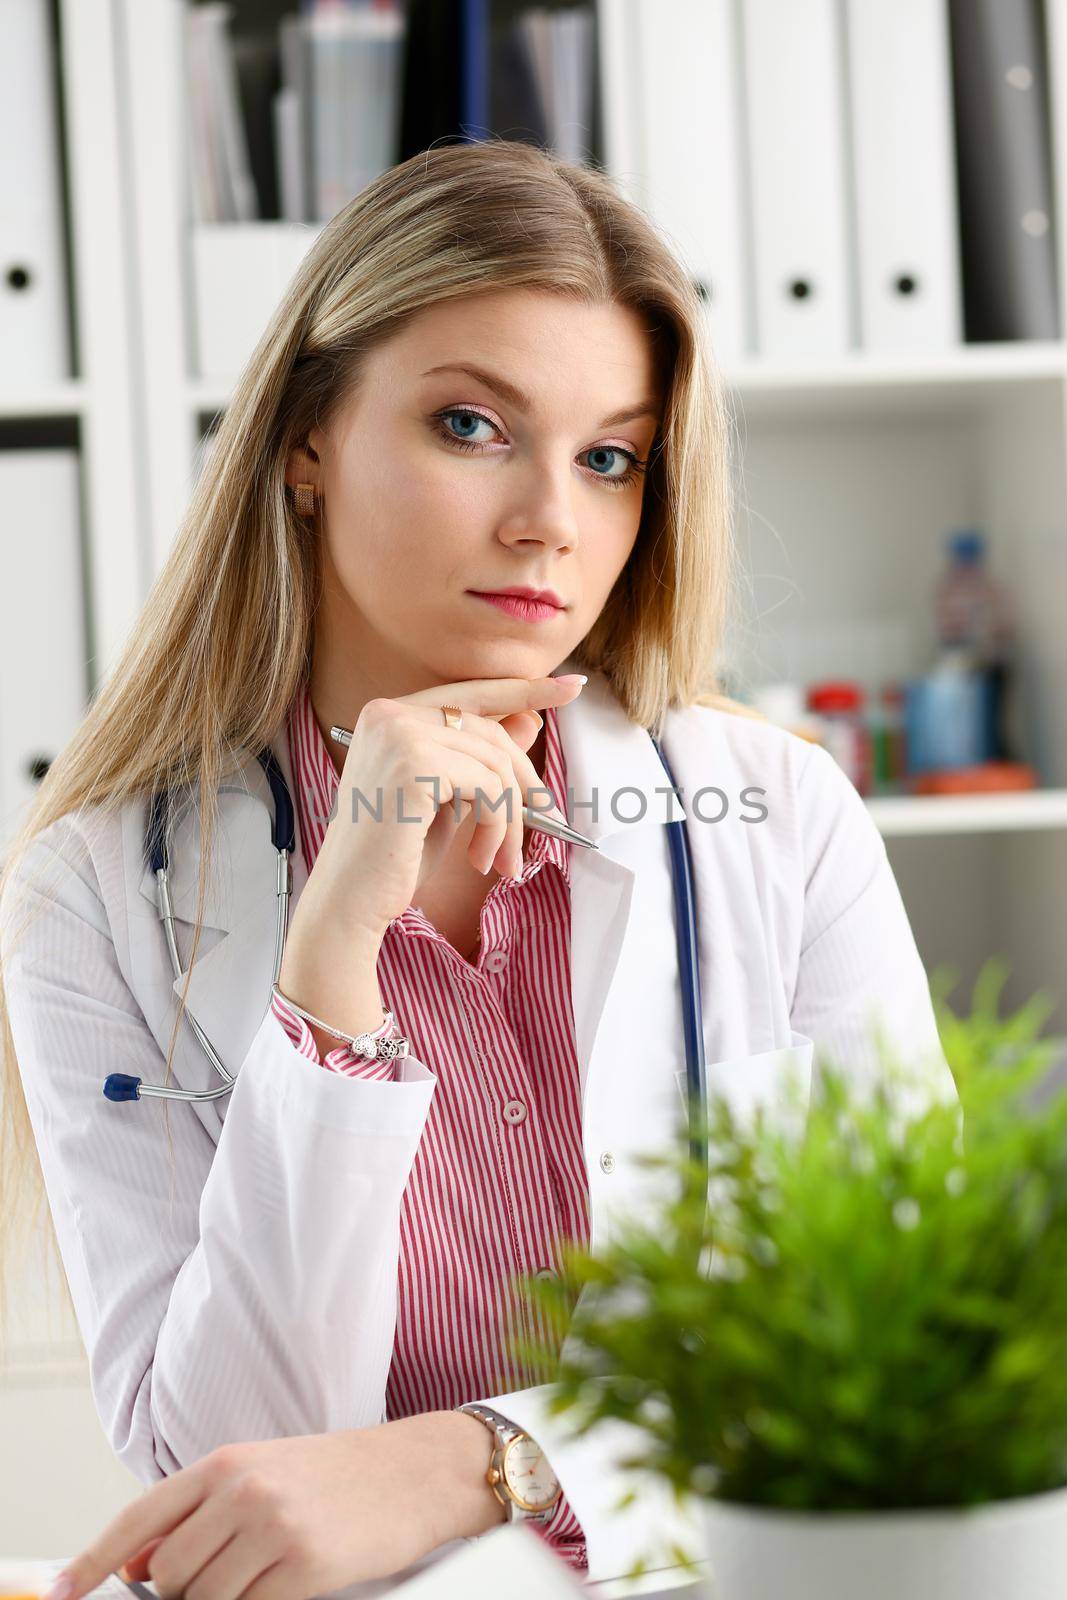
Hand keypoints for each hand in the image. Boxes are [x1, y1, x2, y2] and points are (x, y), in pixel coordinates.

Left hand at [48, 1413, 499, 1599]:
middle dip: (184, 1591)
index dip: (92, 1560)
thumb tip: (134, 1568)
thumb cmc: (342, 1474)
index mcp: (226, 1461)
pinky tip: (290, 1582)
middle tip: (228, 1575)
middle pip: (167, 1575)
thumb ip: (200, 1514)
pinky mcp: (305, 1566)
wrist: (418, 1471)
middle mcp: (242, 1489)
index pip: (138, 1518)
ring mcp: (273, 1528)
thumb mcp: (264, 1473)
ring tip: (266, 1574)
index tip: (63, 1589)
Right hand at [299, 674, 585, 941]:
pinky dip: (497, 827)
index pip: (470, 693)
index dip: (526, 689)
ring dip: (509, 818)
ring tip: (499, 859)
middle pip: (489, 731)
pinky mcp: (414, 764)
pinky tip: (479, 858)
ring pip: (494, 763)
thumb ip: (480, 758)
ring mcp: (399, 734)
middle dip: (523, 782)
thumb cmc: (393, 857)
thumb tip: (531, 719)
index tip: (573, 686)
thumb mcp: (448, 800)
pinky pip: (488, 786)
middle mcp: (389, 714)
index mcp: (389, 715)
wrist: (351, 901)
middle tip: (543, 821)